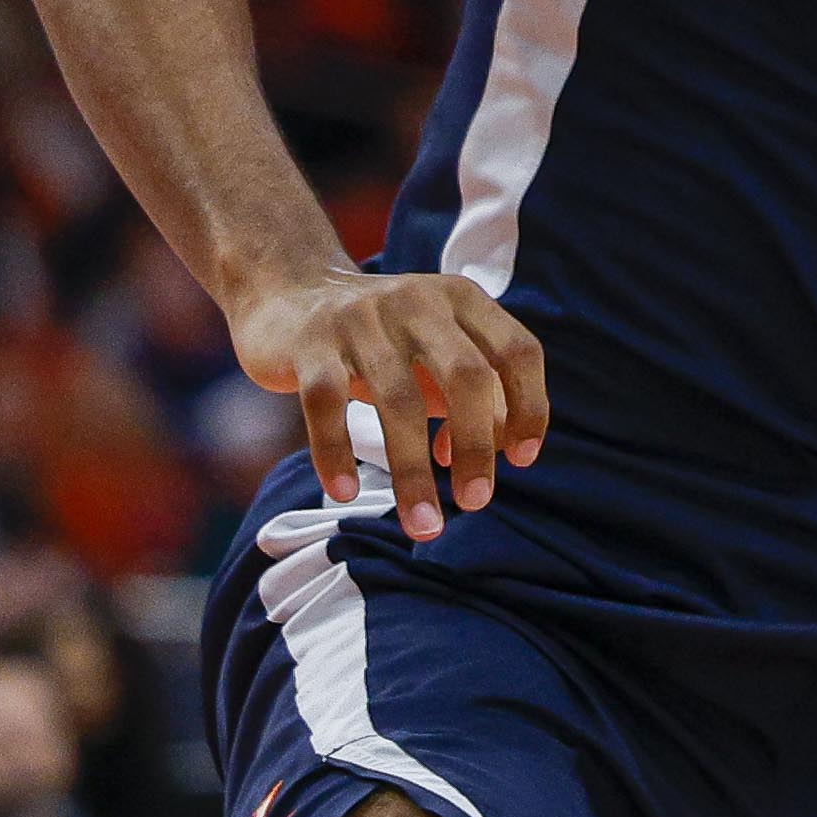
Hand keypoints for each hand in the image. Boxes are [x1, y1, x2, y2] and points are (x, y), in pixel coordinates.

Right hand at [230, 267, 548, 540]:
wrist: (285, 292)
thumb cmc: (382, 339)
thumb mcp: (437, 353)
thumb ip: (477, 394)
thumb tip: (501, 452)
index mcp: (462, 299)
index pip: (518, 352)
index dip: (530, 407)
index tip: (522, 459)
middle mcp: (417, 302)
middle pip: (467, 377)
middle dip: (477, 447)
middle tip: (476, 501)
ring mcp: (359, 320)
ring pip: (398, 401)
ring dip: (413, 472)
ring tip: (423, 524)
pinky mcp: (308, 344)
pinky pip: (326, 404)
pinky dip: (337, 453)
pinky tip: (345, 493)